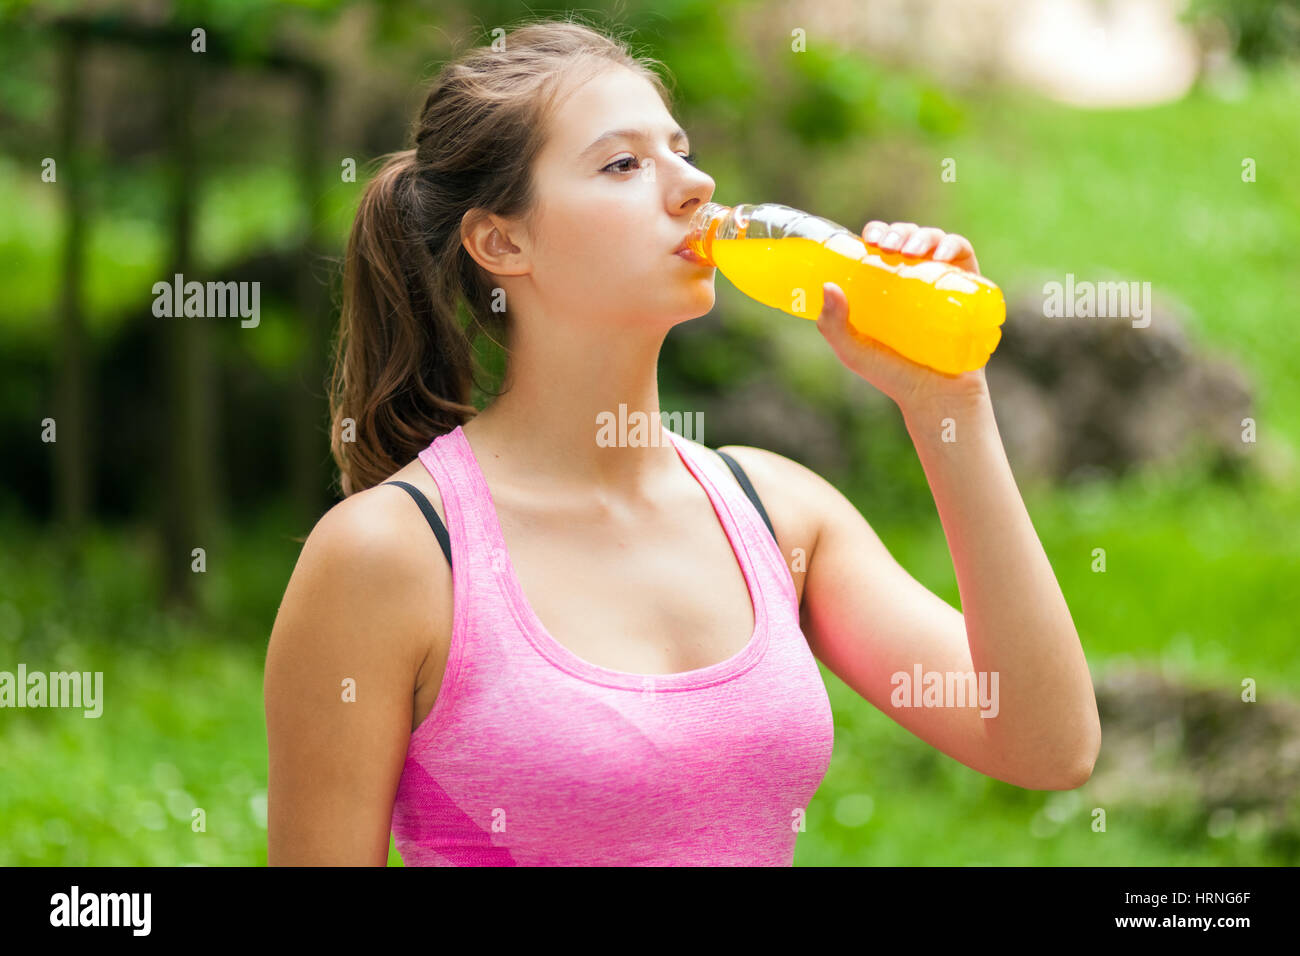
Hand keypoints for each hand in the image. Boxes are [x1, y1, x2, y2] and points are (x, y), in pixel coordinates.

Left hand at [816, 220, 990, 413]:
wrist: (936, 396)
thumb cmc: (892, 375)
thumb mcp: (853, 351)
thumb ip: (832, 325)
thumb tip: (827, 286)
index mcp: (887, 284)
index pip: (882, 245)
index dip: (877, 231)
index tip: (868, 239)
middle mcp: (915, 277)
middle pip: (907, 238)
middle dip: (897, 232)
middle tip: (887, 247)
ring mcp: (943, 280)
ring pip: (934, 241)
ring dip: (922, 236)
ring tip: (910, 252)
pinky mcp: (969, 287)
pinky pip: (963, 254)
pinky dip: (953, 246)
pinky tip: (940, 255)